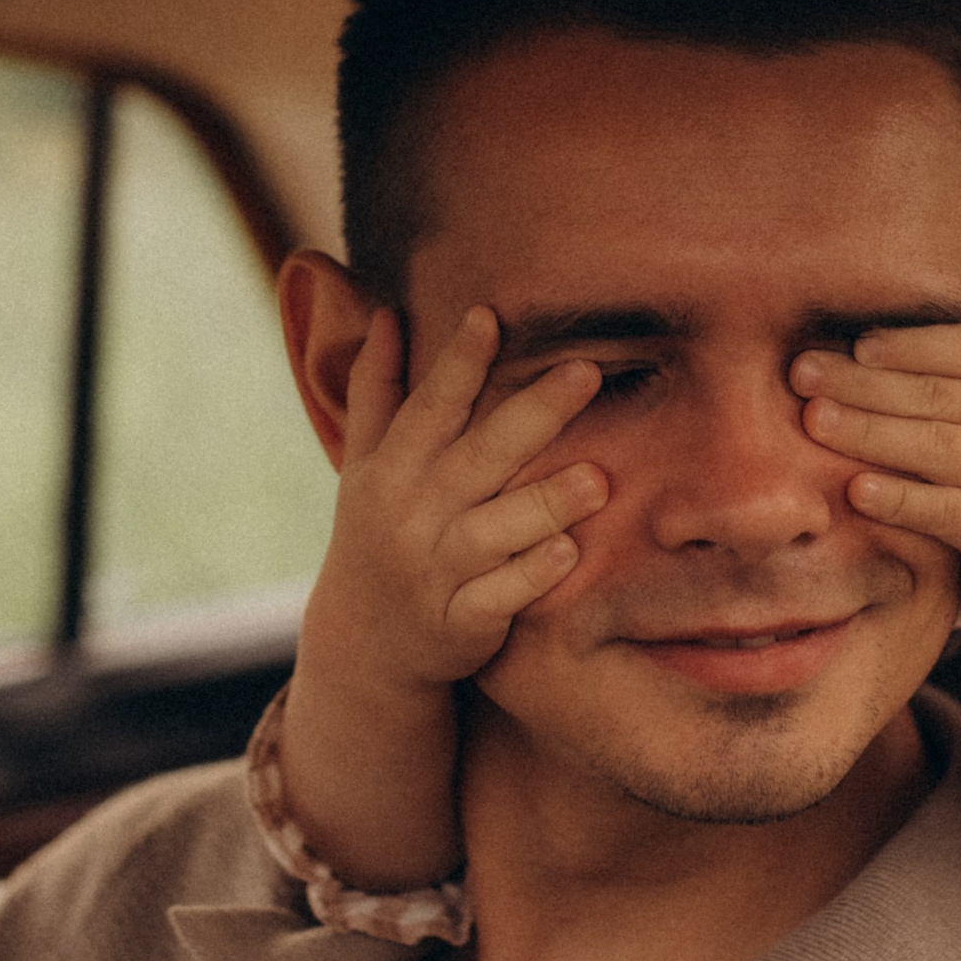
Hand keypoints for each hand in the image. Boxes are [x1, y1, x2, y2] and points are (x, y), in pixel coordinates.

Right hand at [310, 303, 610, 701]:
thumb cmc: (377, 532)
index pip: (430, 408)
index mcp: (391, 470)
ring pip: (494, 533)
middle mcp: (413, 516)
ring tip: (598, 478)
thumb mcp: (362, 465)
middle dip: (533, 414)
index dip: (457, 363)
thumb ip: (375, 392)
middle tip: (586, 372)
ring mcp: (437, 572)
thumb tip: (385, 315)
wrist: (362, 645)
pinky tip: (569, 553)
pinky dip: (530, 578)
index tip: (489, 316)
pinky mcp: (462, 623)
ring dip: (545, 504)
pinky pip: (499, 599)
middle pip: (478, 458)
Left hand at [792, 240, 960, 606]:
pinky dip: (904, 502)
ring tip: (814, 421)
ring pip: (941, 451)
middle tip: (801, 375)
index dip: (915, 344)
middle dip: (867, 385)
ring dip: (873, 435)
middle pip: (942, 397)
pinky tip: (856, 492)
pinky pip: (952, 514)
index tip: (856, 341)